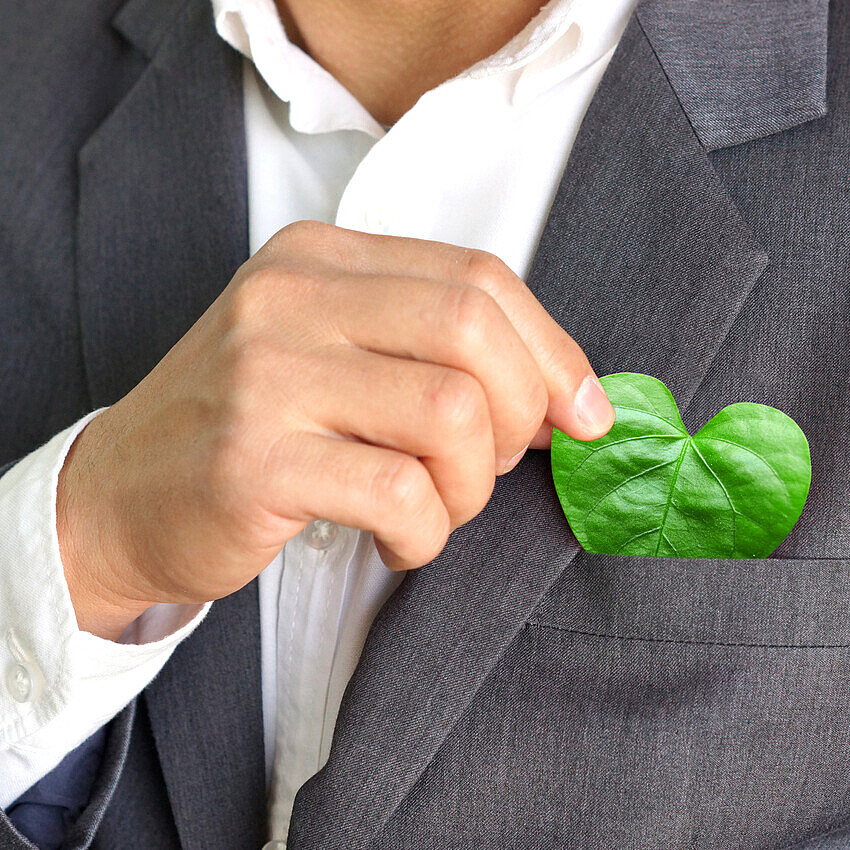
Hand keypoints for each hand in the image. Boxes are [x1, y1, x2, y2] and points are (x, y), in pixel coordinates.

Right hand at [57, 221, 613, 638]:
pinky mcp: (256, 458)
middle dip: (522, 414)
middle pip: (474, 331)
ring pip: (450, 414)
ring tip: (436, 508)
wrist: (119, 495)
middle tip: (494, 466)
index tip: (582, 414)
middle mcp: (293, 299)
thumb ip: (435, 356)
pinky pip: (399, 492)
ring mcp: (268, 374)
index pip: (479, 279)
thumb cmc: (247, 429)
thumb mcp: (334, 357)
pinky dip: (425, 533)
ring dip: (471, 486)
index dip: (552, 351)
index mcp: (322, 260)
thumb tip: (566, 398)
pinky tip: (398, 541)